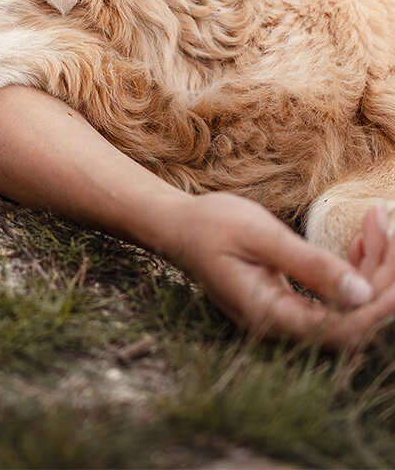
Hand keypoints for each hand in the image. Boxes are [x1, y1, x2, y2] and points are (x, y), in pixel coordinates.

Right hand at [171, 192, 394, 350]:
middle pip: (353, 318)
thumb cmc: (210, 225)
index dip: (380, 306)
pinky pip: (334, 296)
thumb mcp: (260, 235)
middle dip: (381, 276)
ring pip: (348, 306)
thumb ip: (309, 265)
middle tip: (386, 225)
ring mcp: (286, 316)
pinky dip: (353, 268)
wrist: (177, 226)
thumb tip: (361, 294)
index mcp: (270, 314)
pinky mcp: (290, 302)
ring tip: (377, 221)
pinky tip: (361, 241)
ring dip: (372, 268)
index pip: (344, 329)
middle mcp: (281, 325)